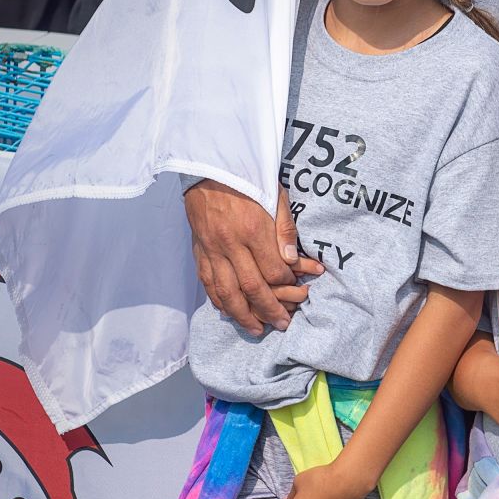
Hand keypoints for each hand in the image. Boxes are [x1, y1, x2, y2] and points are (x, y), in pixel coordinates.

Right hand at [183, 181, 322, 334]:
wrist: (206, 169)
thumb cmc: (246, 179)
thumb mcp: (274, 194)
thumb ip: (285, 228)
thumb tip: (292, 261)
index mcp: (252, 229)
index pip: (273, 270)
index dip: (287, 283)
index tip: (298, 286)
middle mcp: (230, 244)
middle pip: (252, 288)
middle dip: (270, 310)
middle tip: (284, 324)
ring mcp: (211, 250)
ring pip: (227, 293)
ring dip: (243, 316)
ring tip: (258, 329)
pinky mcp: (199, 252)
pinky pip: (208, 284)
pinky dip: (220, 302)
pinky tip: (231, 312)